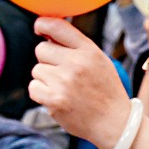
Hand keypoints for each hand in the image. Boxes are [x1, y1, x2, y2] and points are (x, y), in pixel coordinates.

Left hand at [30, 18, 133, 148]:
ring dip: (46, 79)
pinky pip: (33, 88)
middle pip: (41, 49)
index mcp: (89, 51)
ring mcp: (64, 81)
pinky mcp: (54, 99)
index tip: (39, 29)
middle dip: (47, 59)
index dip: (42, 25)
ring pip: (37, 70)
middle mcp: (77, 63)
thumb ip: (77, 47)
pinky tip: (59, 98)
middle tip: (63, 73)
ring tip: (65, 89)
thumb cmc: (105, 91)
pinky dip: (42, 94)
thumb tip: (46, 34)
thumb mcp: (100, 61)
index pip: (57, 26)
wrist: (114, 123)